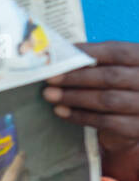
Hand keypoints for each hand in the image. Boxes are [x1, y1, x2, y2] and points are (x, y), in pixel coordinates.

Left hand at [43, 42, 138, 180]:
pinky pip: (106, 122)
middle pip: (110, 77)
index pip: (117, 52)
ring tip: (50, 95)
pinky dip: (80, 116)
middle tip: (49, 78)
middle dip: (76, 77)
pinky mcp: (137, 128)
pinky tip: (61, 112)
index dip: (88, 52)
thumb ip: (97, 60)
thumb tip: (63, 52)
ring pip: (107, 100)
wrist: (136, 117)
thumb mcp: (117, 67)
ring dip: (74, 97)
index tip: (61, 55)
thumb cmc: (121, 85)